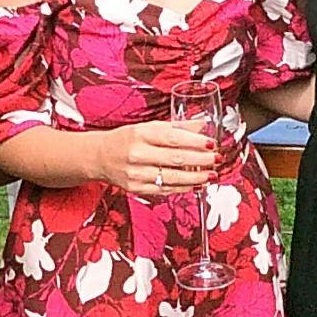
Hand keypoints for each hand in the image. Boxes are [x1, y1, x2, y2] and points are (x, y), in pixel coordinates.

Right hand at [107, 119, 221, 198]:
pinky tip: (196, 184)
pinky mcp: (137, 189)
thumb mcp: (148, 126)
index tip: (212, 144)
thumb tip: (202, 126)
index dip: (195, 142)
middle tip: (217, 159)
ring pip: (172, 177)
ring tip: (212, 174)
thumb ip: (175, 127)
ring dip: (196, 177)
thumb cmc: (126, 139)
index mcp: (141, 134)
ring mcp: (136, 174)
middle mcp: (137, 154)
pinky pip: (165, 190)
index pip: (173, 138)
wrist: (100, 157)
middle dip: (201, 160)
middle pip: (175, 159)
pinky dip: (183, 188)